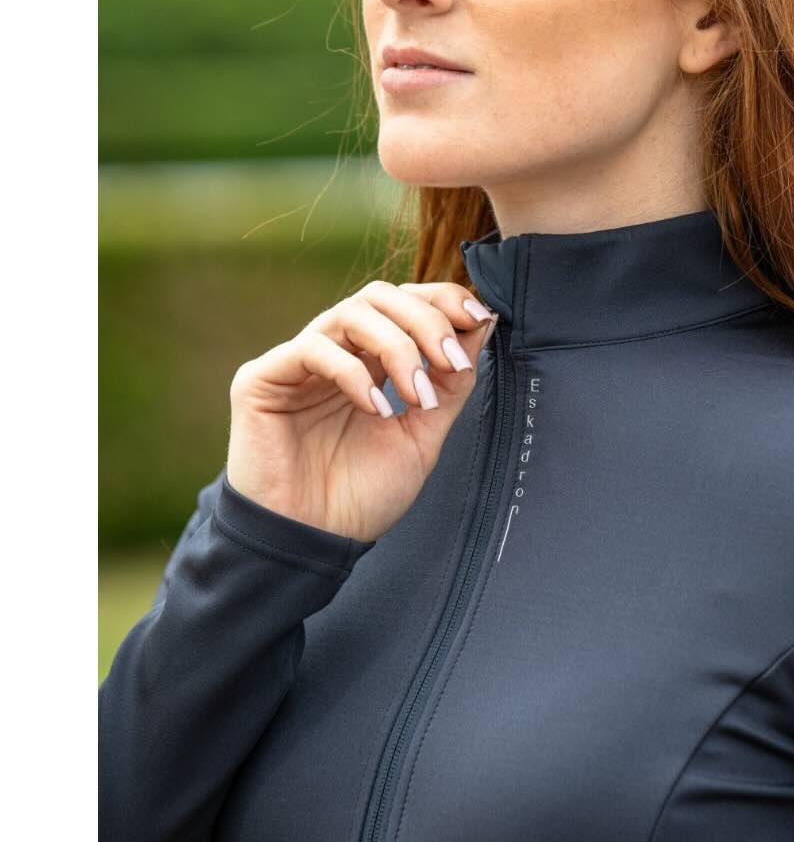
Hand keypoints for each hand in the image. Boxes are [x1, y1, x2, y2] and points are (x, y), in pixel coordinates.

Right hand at [225, 280, 496, 542]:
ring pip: (351, 312)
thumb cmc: (361, 495)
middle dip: (426, 320)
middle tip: (452, 361)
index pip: (405, 302)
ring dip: (397, 346)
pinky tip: (375, 409)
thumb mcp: (424, 434)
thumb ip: (450, 381)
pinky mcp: (261, 379)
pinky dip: (353, 372)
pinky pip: (312, 349)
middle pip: (381, 296)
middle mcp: (334, 351)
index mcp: (369, 360)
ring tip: (417, 394)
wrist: (312, 545)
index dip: (442, 300)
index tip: (478, 319)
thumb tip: (484, 321)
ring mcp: (297, 362)